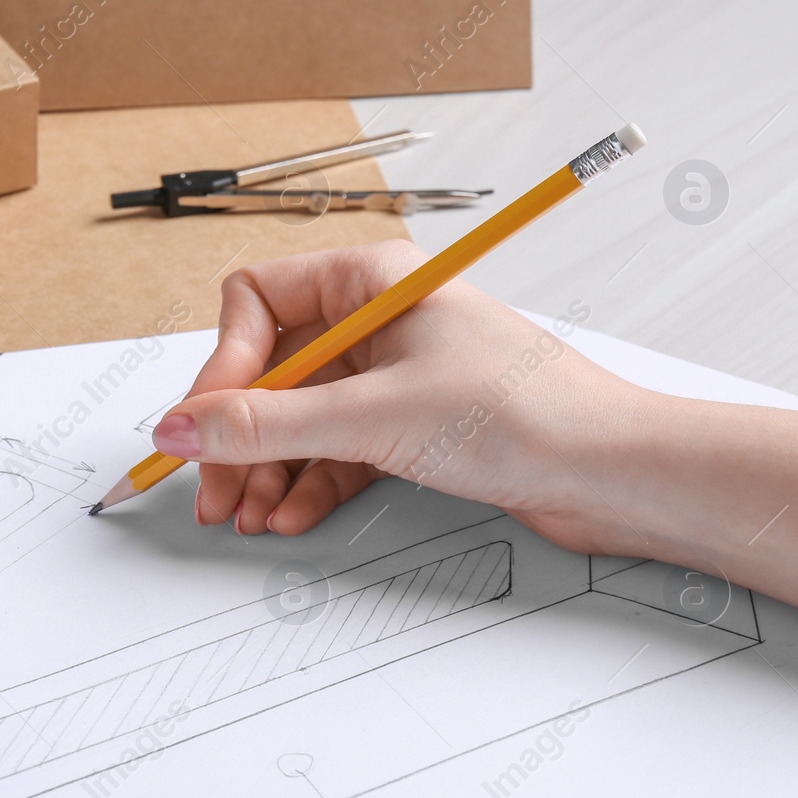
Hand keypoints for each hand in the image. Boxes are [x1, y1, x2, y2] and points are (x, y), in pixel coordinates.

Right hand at [152, 242, 644, 548]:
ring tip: (250, 517)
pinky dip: (309, 484)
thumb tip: (184, 428)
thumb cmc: (524, 413)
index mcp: (370, 280)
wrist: (613, 472)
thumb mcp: (375, 417)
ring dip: (267, 469)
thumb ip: (269, 425)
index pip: (256, 302)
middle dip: (238, 435)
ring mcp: (393, 375)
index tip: (206, 426)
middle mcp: (375, 320)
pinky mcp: (411, 426)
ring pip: (299, 417)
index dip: (223, 366)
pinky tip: (292, 516)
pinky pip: (334, 450)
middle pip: (270, 370)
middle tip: (213, 494)